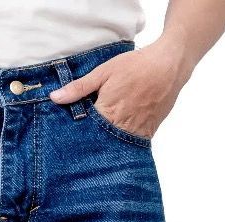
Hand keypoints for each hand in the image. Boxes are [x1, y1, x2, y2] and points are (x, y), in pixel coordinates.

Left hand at [49, 35, 193, 139]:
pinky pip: (131, 146)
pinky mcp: (148, 133)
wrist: (170, 65)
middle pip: (99, 144)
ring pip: (115, 148)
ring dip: (106, 149)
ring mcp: (136, 132)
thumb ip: (79, 87)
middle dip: (89, 145)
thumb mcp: (104, 72)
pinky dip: (122, 147)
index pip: (84, 133)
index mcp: (107, 112)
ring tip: (95, 152)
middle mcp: (121, 126)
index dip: (75, 137)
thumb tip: (54, 98)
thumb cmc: (136, 66)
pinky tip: (114, 146)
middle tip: (76, 151)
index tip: (65, 141)